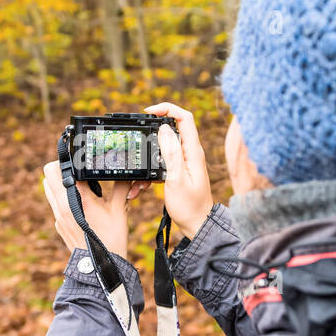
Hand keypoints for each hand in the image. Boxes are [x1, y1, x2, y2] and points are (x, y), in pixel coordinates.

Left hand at [41, 161, 136, 258]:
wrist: (100, 267)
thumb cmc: (111, 239)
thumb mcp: (119, 209)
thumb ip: (120, 187)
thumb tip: (126, 173)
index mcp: (75, 198)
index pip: (57, 168)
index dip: (67, 159)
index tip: (77, 159)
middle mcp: (61, 206)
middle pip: (48, 175)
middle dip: (61, 169)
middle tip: (78, 172)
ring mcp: (58, 217)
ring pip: (49, 189)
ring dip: (60, 184)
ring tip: (80, 187)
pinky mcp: (59, 225)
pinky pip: (55, 204)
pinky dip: (63, 199)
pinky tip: (80, 204)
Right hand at [144, 102, 213, 239]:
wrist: (197, 226)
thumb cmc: (189, 207)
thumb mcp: (176, 179)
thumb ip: (171, 153)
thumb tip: (165, 128)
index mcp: (193, 151)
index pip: (185, 117)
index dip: (167, 108)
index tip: (148, 112)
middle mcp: (190, 152)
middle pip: (172, 128)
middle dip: (152, 134)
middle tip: (138, 143)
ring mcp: (185, 161)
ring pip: (163, 148)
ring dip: (148, 159)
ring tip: (138, 179)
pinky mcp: (179, 171)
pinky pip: (161, 163)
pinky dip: (149, 173)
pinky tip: (140, 187)